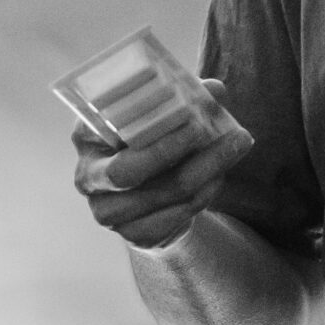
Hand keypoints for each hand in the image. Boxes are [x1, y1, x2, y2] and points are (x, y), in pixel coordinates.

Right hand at [73, 77, 255, 250]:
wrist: (155, 195)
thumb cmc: (155, 140)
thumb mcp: (165, 114)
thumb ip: (185, 98)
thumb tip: (213, 90)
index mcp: (87, 136)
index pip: (107, 127)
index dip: (142, 117)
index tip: (183, 104)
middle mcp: (89, 177)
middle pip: (128, 169)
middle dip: (172, 148)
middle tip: (208, 128)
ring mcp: (108, 211)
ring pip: (165, 191)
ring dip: (206, 167)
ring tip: (237, 144)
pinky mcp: (134, 234)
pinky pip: (177, 214)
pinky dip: (205, 191)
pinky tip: (220, 174)